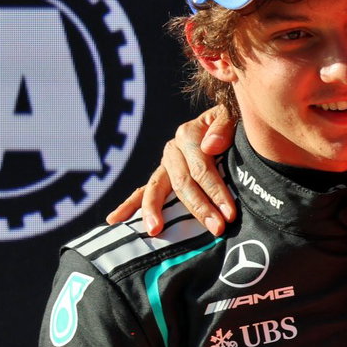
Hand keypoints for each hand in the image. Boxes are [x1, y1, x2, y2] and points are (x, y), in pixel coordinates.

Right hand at [105, 106, 237, 234]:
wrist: (226, 128)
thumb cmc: (232, 126)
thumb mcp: (232, 116)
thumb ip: (223, 126)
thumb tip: (209, 147)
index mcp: (188, 134)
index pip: (201, 167)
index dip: (216, 190)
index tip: (230, 213)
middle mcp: (172, 150)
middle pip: (182, 182)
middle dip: (200, 208)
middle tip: (217, 228)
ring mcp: (164, 165)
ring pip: (156, 189)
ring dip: (155, 211)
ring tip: (155, 230)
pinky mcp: (160, 178)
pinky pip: (141, 192)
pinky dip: (128, 206)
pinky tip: (114, 220)